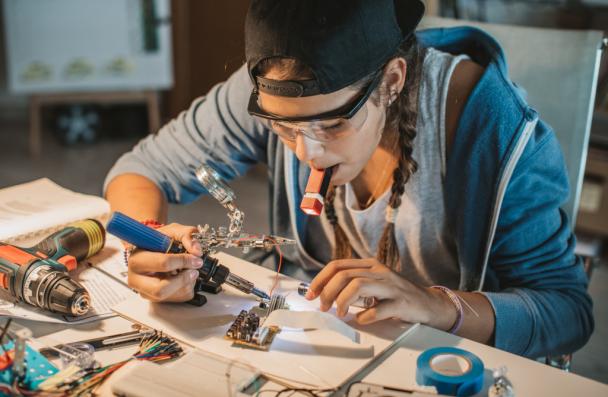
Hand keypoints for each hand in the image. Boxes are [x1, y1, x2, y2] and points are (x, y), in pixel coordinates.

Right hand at [127, 223, 203, 302]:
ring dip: (187, 284)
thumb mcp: (173, 231)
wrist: (156, 250)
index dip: (182, 261)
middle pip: (161, 289)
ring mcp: (145, 291)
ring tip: (190, 272)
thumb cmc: (161, 241)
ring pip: (170, 296)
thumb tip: (196, 250)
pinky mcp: (155, 299)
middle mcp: (136, 278)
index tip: (195, 257)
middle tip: (194, 269)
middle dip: (183, 279)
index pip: (162, 264)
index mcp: (137, 259)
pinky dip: (187, 289)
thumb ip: (187, 235)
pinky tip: (184, 278)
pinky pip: (177, 299)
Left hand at [305, 258, 457, 328]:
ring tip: (339, 313)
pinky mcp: (401, 303)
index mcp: (370, 265)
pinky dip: (365, 316)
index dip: (320, 279)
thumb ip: (353, 286)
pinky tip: (362, 320)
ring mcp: (391, 286)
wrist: (430, 304)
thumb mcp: (374, 284)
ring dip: (342, 301)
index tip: (310, 294)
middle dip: (327, 292)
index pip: (337, 265)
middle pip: (344, 275)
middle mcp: (379, 271)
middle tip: (323, 306)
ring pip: (358, 285)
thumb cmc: (398, 296)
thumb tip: (324, 295)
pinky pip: (377, 309)